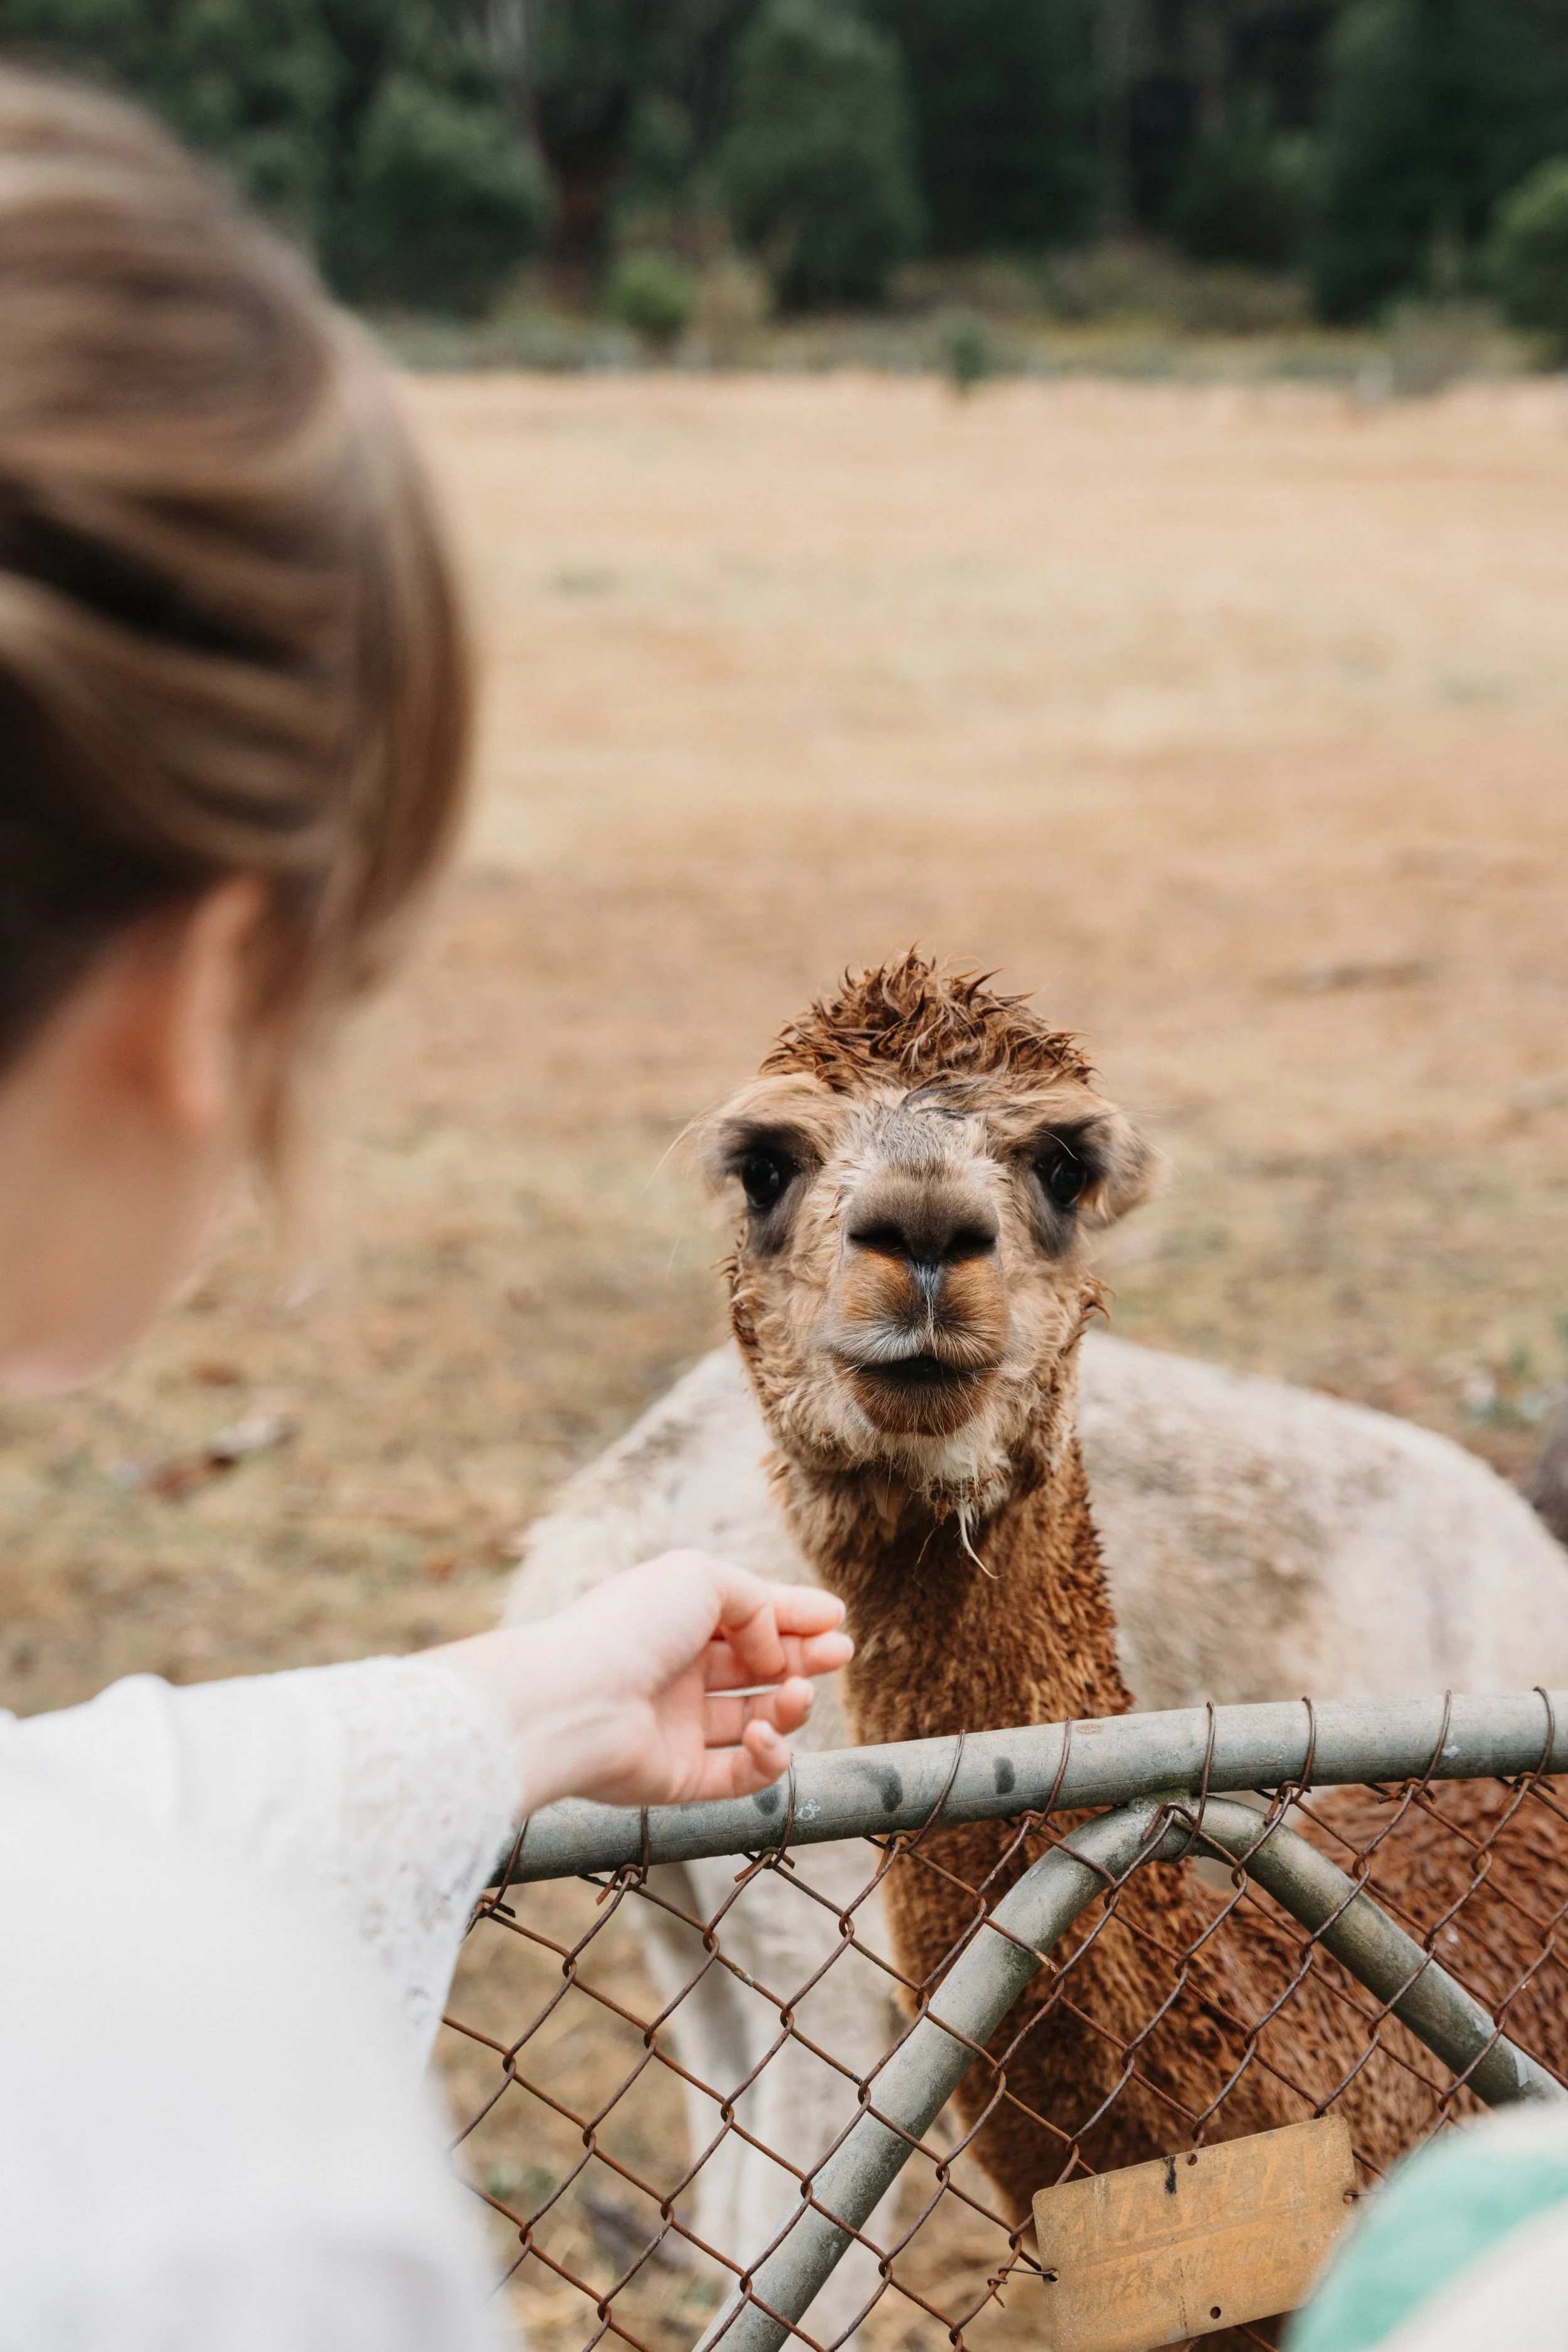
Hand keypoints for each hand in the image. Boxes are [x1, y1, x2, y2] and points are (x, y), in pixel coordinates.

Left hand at [436, 1552, 852, 1812]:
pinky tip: (764, 1733)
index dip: (793, 1615)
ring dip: (790, 1704)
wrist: (575, 1701)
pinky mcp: (678, 1780)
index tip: (835, 1616)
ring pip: (755, 1719)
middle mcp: (675, 1673)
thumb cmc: (633, 1627)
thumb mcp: (703, 1578)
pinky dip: (766, 1757)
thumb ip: (758, 1603)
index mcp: (674, 1619)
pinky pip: (740, 1775)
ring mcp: (677, 1727)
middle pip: (756, 1668)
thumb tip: (775, 1653)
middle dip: (803, 1659)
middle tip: (840, 1653)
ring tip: (798, 1692)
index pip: (745, 1616)